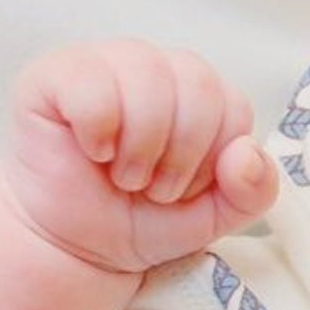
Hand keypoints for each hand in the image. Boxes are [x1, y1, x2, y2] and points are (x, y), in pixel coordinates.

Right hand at [4, 42, 282, 277]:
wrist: (73, 246)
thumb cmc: (138, 219)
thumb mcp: (211, 217)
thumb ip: (252, 192)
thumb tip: (245, 152)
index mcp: (200, 93)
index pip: (233, 106)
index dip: (210, 161)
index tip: (180, 189)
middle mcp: (158, 68)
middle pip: (199, 85)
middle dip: (180, 155)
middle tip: (150, 187)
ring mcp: (107, 63)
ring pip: (149, 76)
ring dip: (140, 147)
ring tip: (122, 176)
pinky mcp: (57, 74)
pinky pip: (92, 82)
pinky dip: (97, 130)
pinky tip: (91, 150)